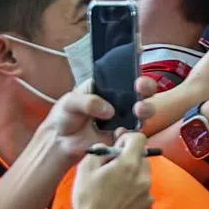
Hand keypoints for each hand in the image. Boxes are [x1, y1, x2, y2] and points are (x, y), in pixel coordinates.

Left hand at [42, 77, 156, 165]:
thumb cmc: (66, 116)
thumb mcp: (71, 102)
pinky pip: (133, 133)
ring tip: (138, 110)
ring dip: (146, 109)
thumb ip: (88, 102)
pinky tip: (119, 132)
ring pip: (144, 111)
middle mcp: (121, 100)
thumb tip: (109, 111)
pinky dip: (129, 132)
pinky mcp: (123, 135)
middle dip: (147, 87)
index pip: (127, 74)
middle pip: (143, 91)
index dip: (136, 70)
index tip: (138, 68)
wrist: (61, 140)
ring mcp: (125, 118)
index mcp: (109, 86)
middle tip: (141, 87)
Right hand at [70, 132, 153, 208]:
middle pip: (143, 159)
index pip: (139, 139)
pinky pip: (143, 196)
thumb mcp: (85, 168)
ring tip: (115, 189)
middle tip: (113, 169)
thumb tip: (107, 147)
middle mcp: (144, 178)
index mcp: (129, 164)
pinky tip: (120, 203)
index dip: (128, 139)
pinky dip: (135, 196)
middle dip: (130, 160)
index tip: (118, 146)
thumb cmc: (86, 198)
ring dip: (133, 178)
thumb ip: (99, 151)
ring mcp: (148, 195)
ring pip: (144, 178)